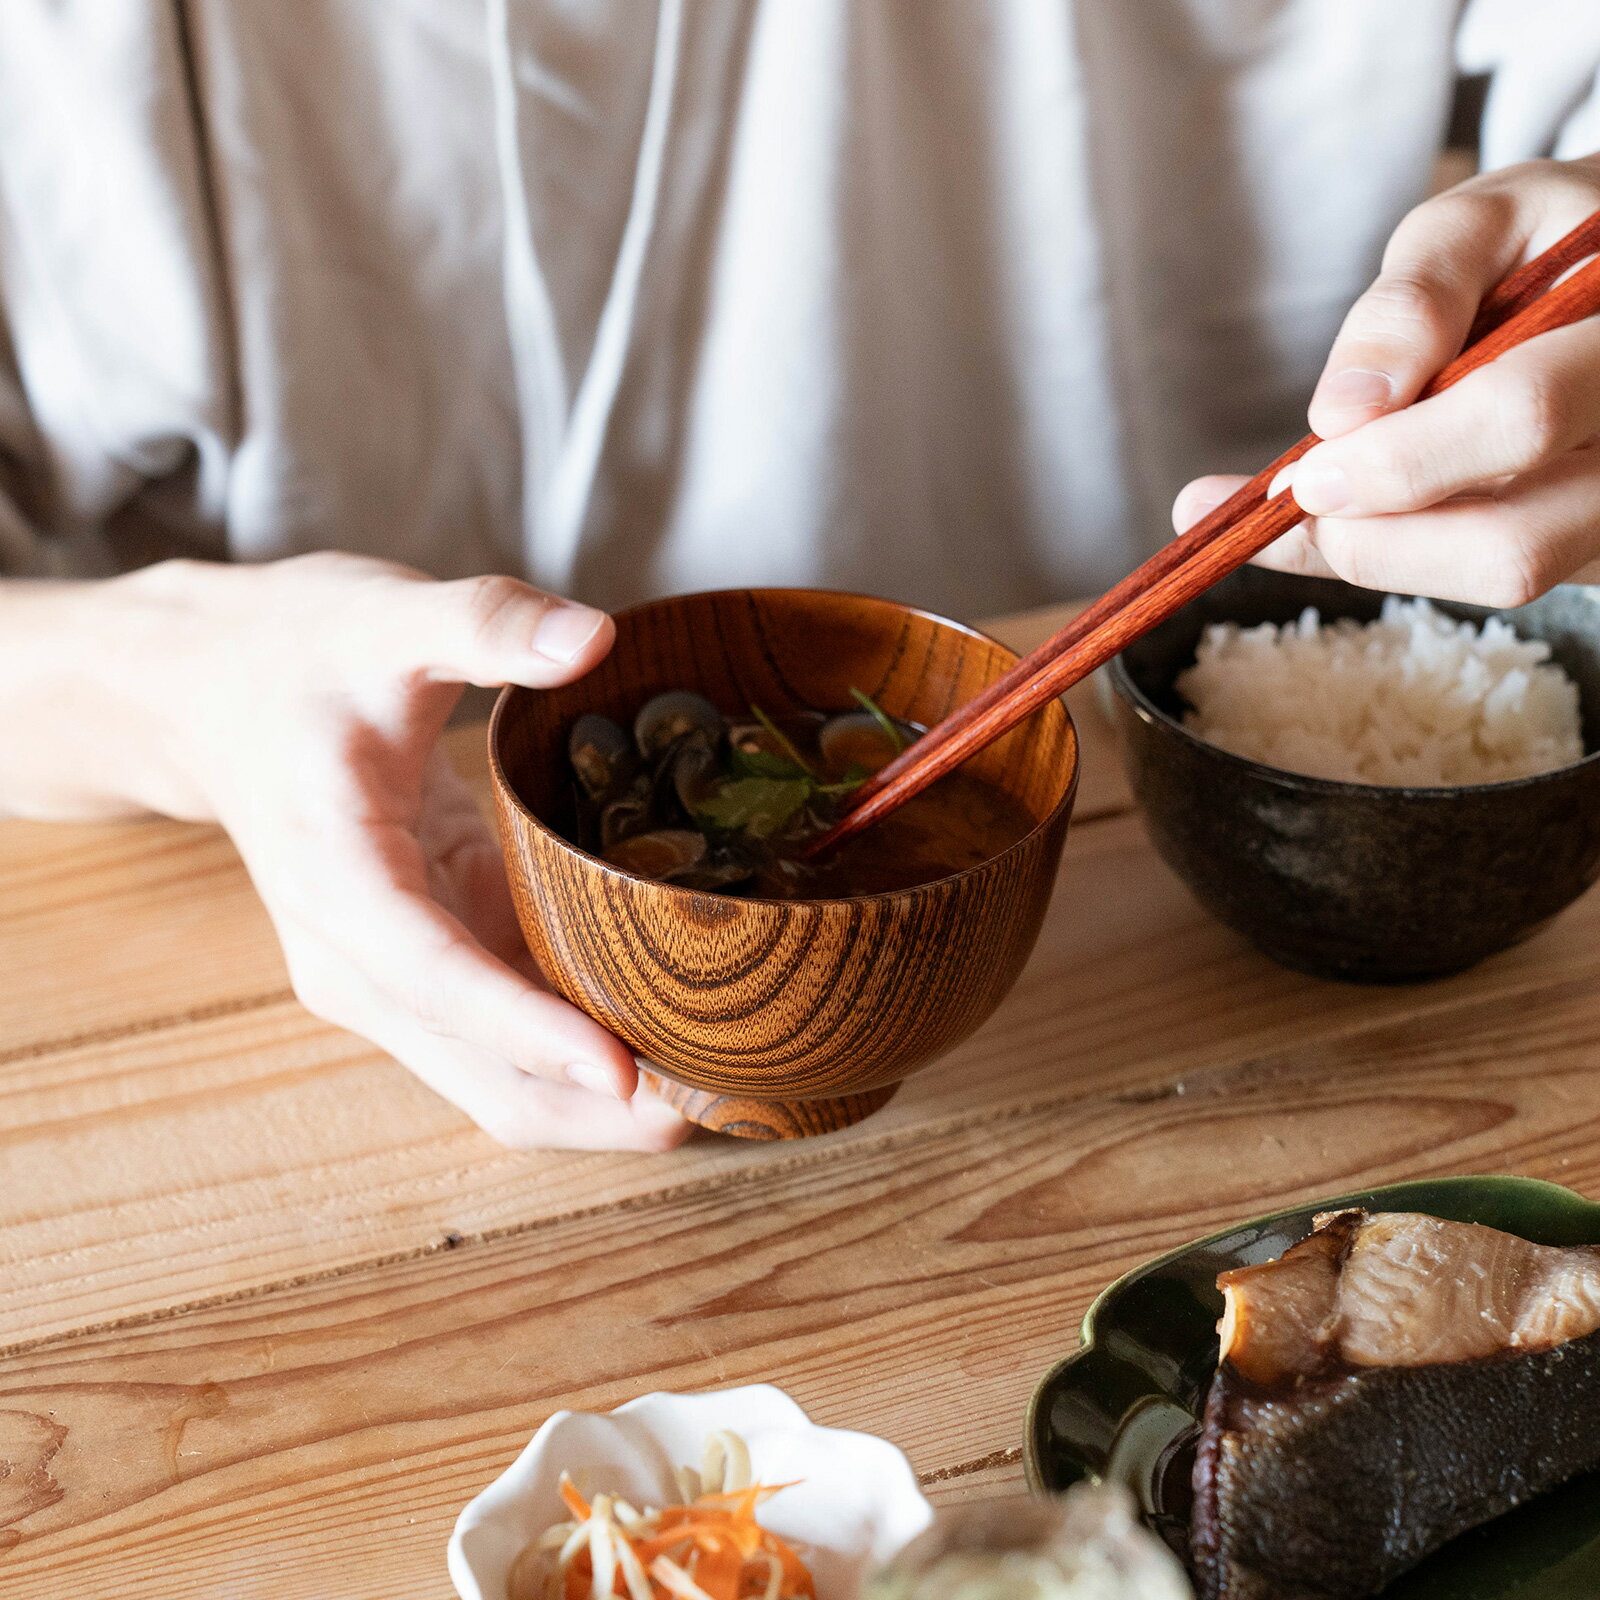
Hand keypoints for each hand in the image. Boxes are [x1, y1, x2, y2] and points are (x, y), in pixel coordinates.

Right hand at [9, 554, 687, 1151]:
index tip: (623, 1072)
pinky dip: (588, 1049)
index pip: (433, 975)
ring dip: (600, 1100)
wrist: (214, 691)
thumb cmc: (295, 653)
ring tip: (724, 1089)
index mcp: (335, 878)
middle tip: (720, 1102)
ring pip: (501, 1077)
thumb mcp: (386, 615)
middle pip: (479, 1071)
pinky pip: (515, 1034)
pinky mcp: (433, 963)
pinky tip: (678, 1040)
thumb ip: (487, 623)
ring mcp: (394, 973)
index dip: (527, 1030)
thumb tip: (596, 638)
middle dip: (590, 1108)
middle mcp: (356, 956)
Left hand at [1175, 154, 1599, 606]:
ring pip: (1505, 576)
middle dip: (1378, 536)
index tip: (1304, 469)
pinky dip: (1394, 556)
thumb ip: (1414, 301)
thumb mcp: (1480, 226)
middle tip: (1297, 498)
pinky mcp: (1590, 548)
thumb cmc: (1541, 245)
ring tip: (1314, 498)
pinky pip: (1482, 576)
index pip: (1518, 418)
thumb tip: (1342, 410)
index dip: (1398, 459)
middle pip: (1516, 545)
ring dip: (1384, 553)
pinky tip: (1346, 514)